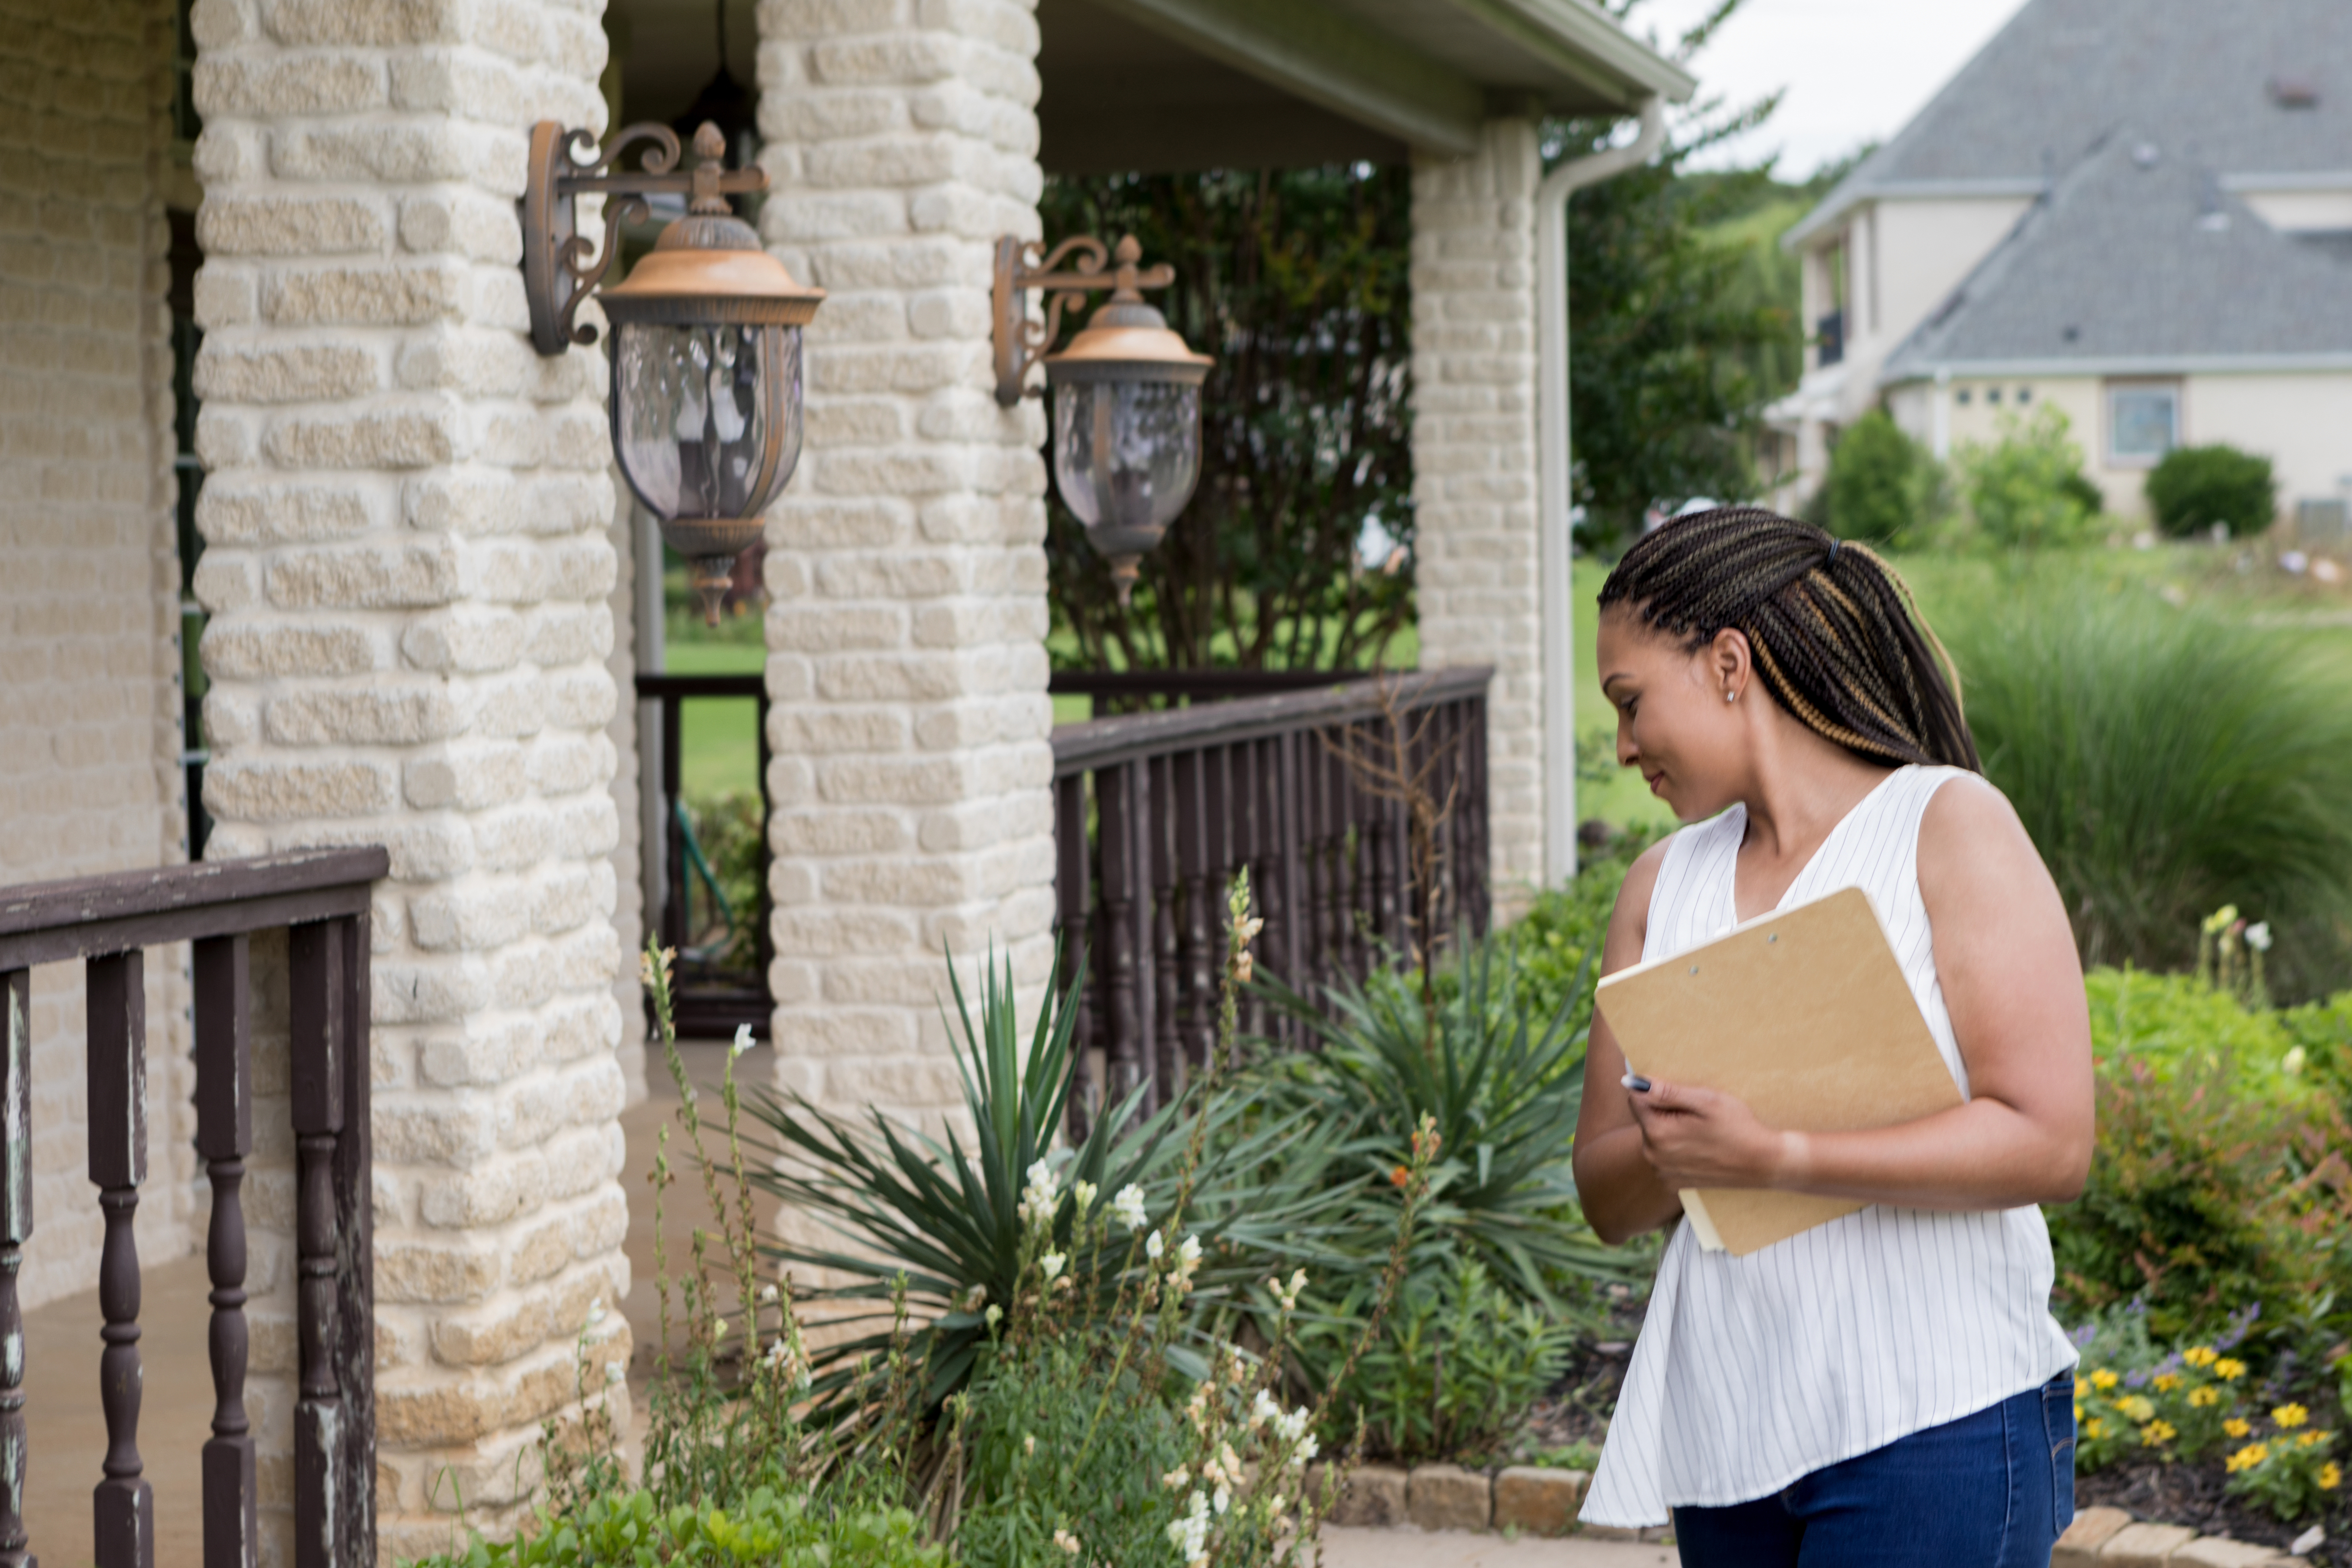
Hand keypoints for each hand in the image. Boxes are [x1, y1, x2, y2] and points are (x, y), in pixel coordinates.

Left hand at [1626, 1079, 1795, 1190]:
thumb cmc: (1738, 1128)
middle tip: (1698, 1115)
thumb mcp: (1706, 1101)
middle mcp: (1653, 1157)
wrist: (1764, 1163)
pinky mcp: (1674, 1182)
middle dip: (1666, 1111)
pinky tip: (1702, 1147)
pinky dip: (1678, 1148)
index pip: (1636, 1099)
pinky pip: (1665, 1155)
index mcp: (1658, 1134)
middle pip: (1646, 1119)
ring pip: (1656, 1137)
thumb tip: (1631, 1082)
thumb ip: (1666, 1091)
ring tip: (1702, 1132)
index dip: (1658, 1093)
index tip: (1683, 1098)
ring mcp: (1663, 1172)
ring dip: (1672, 1130)